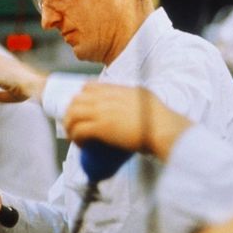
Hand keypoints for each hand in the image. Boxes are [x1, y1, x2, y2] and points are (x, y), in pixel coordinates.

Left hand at [64, 83, 190, 157]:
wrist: (162, 129)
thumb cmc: (160, 119)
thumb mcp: (145, 98)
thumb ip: (134, 97)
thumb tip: (132, 103)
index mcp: (116, 89)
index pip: (88, 87)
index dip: (81, 98)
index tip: (82, 110)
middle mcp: (106, 97)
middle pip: (76, 99)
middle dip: (71, 113)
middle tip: (74, 126)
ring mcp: (102, 111)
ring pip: (72, 114)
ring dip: (70, 126)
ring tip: (75, 137)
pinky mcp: (101, 127)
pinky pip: (78, 130)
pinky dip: (76, 138)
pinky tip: (81, 145)